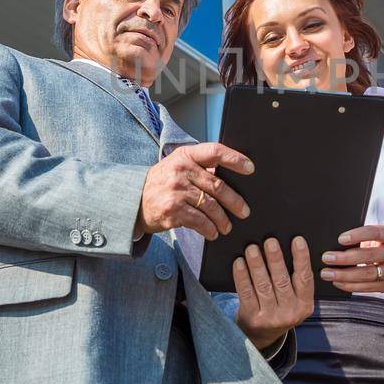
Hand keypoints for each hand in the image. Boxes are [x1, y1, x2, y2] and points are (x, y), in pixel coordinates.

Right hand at [137, 143, 252, 239]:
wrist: (132, 201)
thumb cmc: (161, 183)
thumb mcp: (177, 167)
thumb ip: (200, 168)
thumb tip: (231, 175)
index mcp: (185, 155)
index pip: (215, 151)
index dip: (235, 159)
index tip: (250, 168)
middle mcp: (181, 170)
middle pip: (217, 185)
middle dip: (235, 201)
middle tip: (244, 211)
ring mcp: (176, 190)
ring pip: (211, 206)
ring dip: (222, 219)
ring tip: (227, 227)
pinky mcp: (172, 210)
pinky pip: (199, 221)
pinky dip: (209, 229)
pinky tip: (212, 233)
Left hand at [234, 237, 314, 350]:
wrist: (262, 336)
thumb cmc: (280, 309)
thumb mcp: (295, 301)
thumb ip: (295, 281)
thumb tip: (286, 248)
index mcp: (305, 305)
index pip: (305, 278)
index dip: (302, 258)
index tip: (297, 240)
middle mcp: (289, 313)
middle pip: (282, 281)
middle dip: (275, 259)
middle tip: (270, 241)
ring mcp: (270, 317)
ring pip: (263, 285)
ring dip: (257, 265)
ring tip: (252, 249)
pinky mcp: (252, 318)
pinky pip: (246, 293)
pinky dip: (242, 276)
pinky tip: (239, 263)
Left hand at [322, 224, 383, 292]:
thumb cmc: (381, 247)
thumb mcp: (377, 237)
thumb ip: (362, 237)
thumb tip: (334, 244)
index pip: (375, 232)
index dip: (358, 235)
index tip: (340, 239)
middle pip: (370, 256)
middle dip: (345, 258)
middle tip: (326, 258)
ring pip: (368, 274)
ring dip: (344, 275)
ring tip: (327, 273)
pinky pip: (368, 287)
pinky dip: (350, 285)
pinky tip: (338, 282)